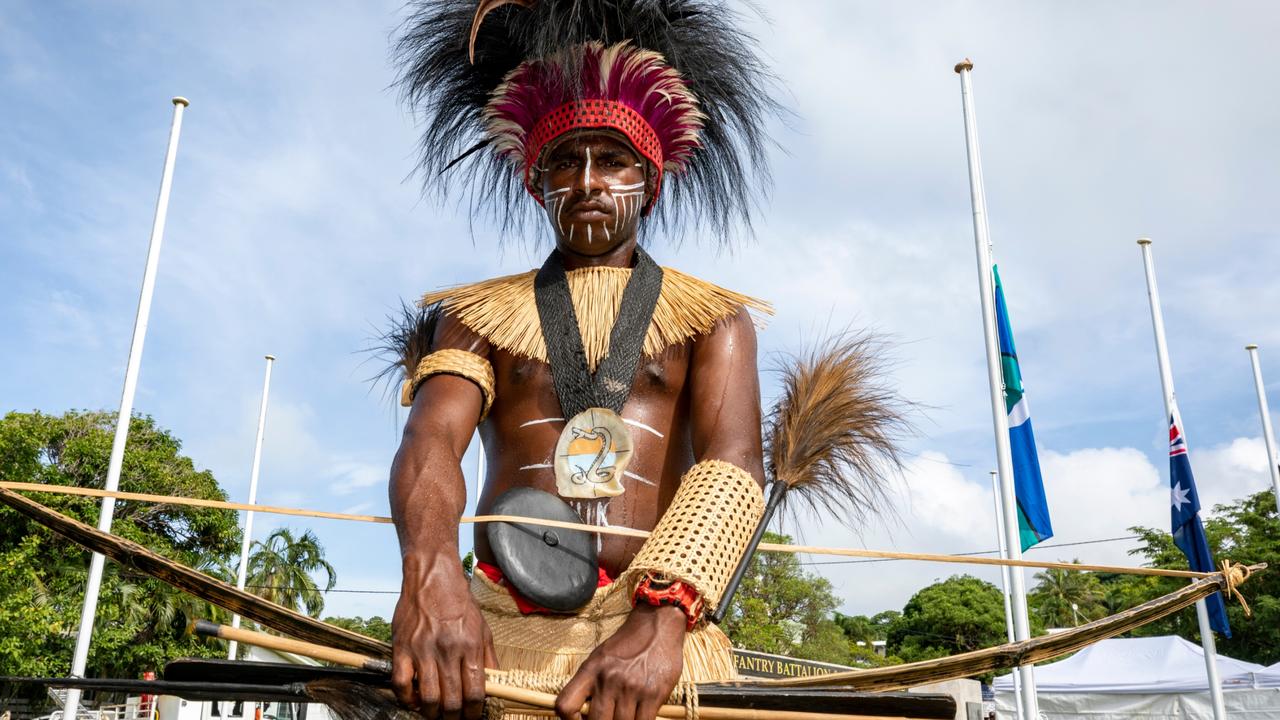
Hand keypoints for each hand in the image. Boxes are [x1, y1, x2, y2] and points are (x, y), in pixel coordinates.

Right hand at [392, 553, 497, 719]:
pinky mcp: (402, 648)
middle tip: (453, 719)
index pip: (474, 693)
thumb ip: (489, 659)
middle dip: (454, 717)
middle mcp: (447, 650)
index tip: (471, 717)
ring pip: (427, 697)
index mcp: (470, 646)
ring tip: (435, 713)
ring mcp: (422, 650)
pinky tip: (413, 700)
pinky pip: (401, 684)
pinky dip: (406, 699)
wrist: (433, 578)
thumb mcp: (483, 628)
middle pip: (452, 700)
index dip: (473, 713)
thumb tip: (495, 686)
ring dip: (432, 712)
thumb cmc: (459, 603)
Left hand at [555, 603, 685, 719]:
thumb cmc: (627, 644)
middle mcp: (609, 679)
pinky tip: (639, 716)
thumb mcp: (599, 658)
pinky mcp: (653, 694)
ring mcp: (632, 688)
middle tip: (609, 717)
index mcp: (591, 670)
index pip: (565, 705)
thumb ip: (589, 685)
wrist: (657, 624)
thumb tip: (583, 715)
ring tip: (625, 715)